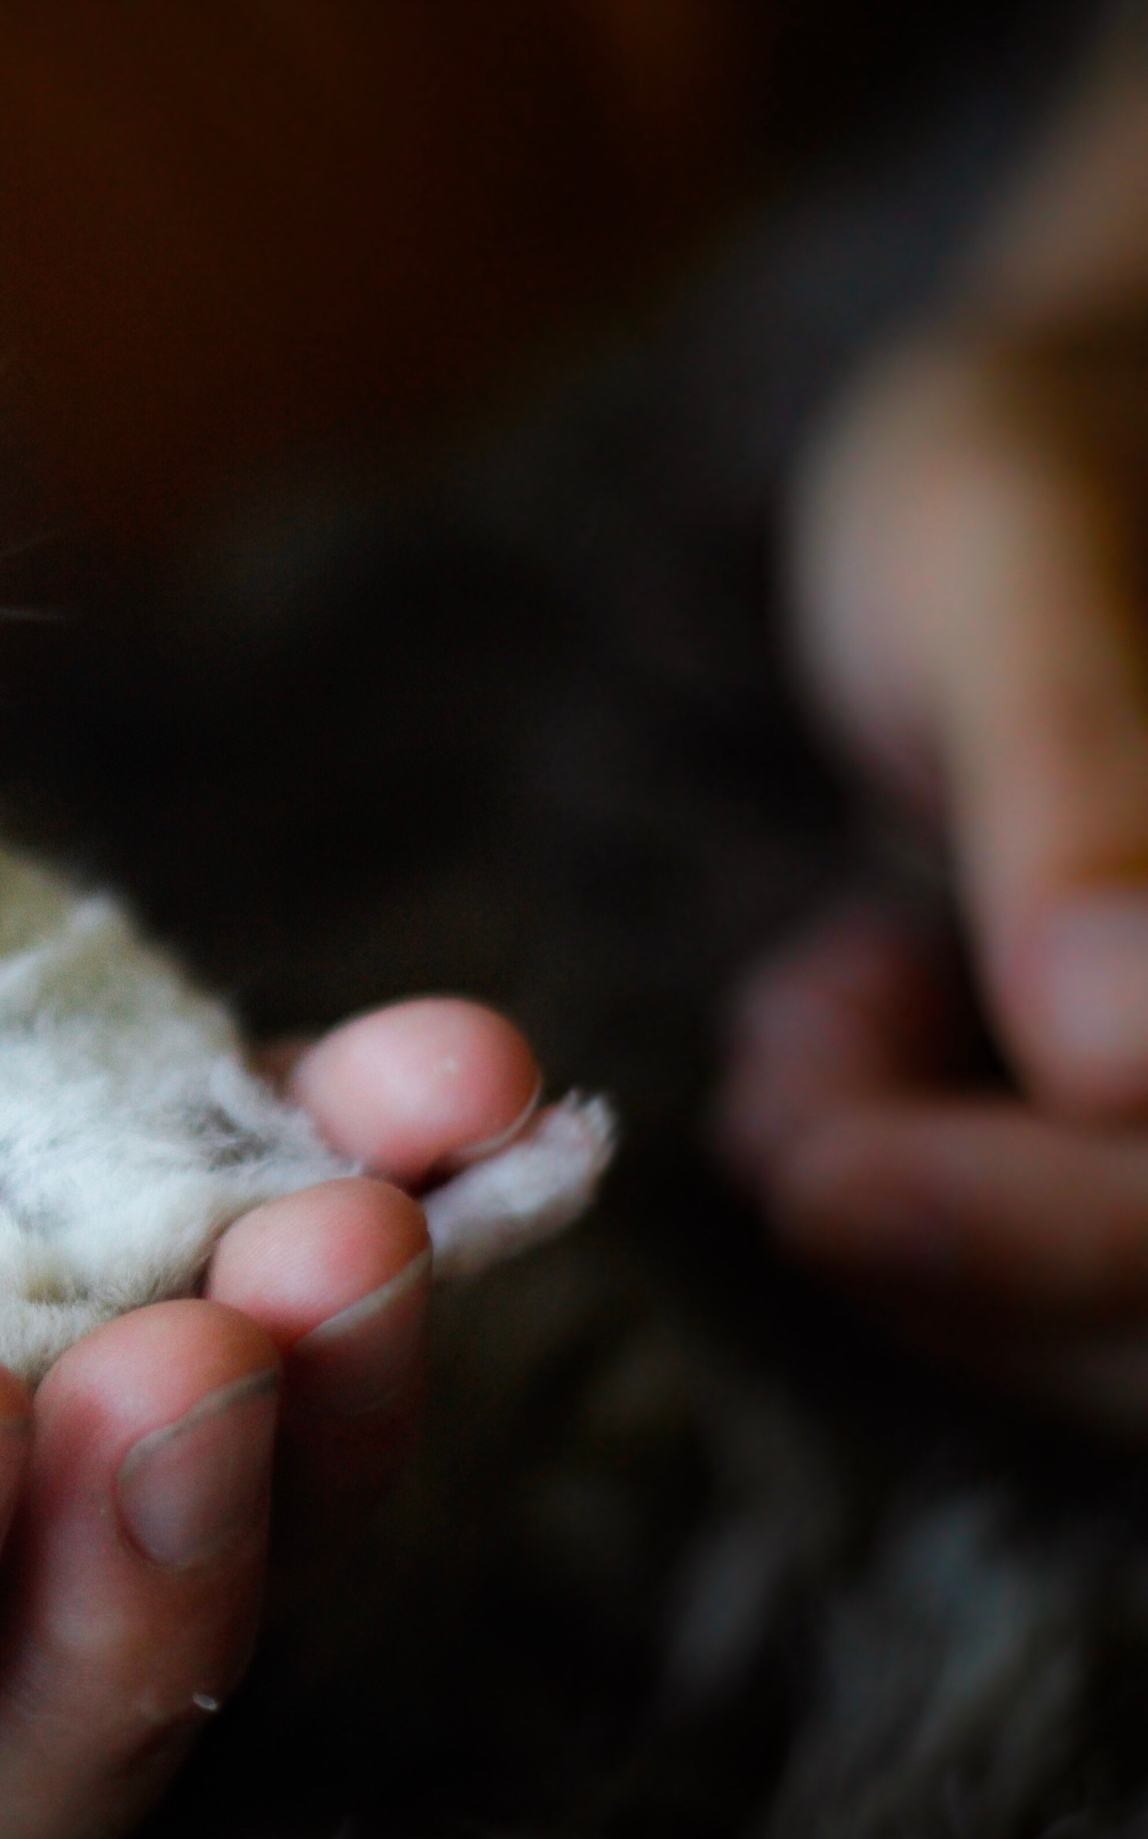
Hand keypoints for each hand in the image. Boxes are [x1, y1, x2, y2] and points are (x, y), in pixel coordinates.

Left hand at [728, 304, 1147, 1418]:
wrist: (1061, 458)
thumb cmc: (1043, 468)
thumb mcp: (1023, 568)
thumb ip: (1089, 789)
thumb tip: (1124, 1062)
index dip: (1056, 1232)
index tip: (815, 1179)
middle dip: (967, 1250)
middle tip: (776, 1102)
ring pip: (1133, 1330)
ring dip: (932, 1236)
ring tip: (807, 1025)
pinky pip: (1085, 1280)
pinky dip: (934, 1209)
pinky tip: (850, 1039)